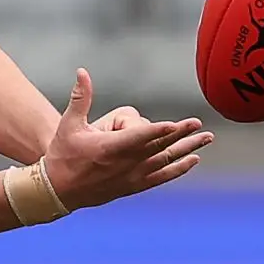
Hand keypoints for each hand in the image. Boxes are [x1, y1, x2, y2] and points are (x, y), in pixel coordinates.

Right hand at [40, 70, 211, 209]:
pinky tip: (193, 160)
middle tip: (198, 124)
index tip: (174, 124)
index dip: (157, 130)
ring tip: (206, 139)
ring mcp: (131, 176)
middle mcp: (124, 164)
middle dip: (180, 134)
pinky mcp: (133, 185)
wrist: (58, 191)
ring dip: (186, 149)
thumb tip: (82, 71)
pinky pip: (161, 177)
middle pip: (158, 147)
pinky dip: (178, 169)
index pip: (137, 138)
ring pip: (165, 161)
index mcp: (108, 148)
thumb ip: (80, 98)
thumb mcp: (68, 125)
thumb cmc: (62, 155)